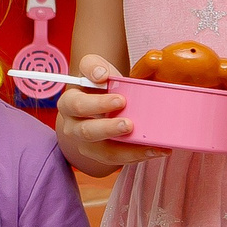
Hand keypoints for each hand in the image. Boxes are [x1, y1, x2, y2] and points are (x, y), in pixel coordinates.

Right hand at [53, 55, 169, 173]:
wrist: (100, 101)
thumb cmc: (98, 85)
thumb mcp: (94, 68)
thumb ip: (94, 66)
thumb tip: (101, 75)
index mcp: (69, 104)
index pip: (77, 104)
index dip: (97, 103)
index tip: (120, 99)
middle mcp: (74, 127)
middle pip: (87, 132)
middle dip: (109, 129)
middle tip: (129, 124)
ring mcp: (87, 145)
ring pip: (103, 152)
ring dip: (127, 150)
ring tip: (149, 146)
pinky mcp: (103, 155)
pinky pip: (119, 160)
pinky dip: (139, 156)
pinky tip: (157, 150)